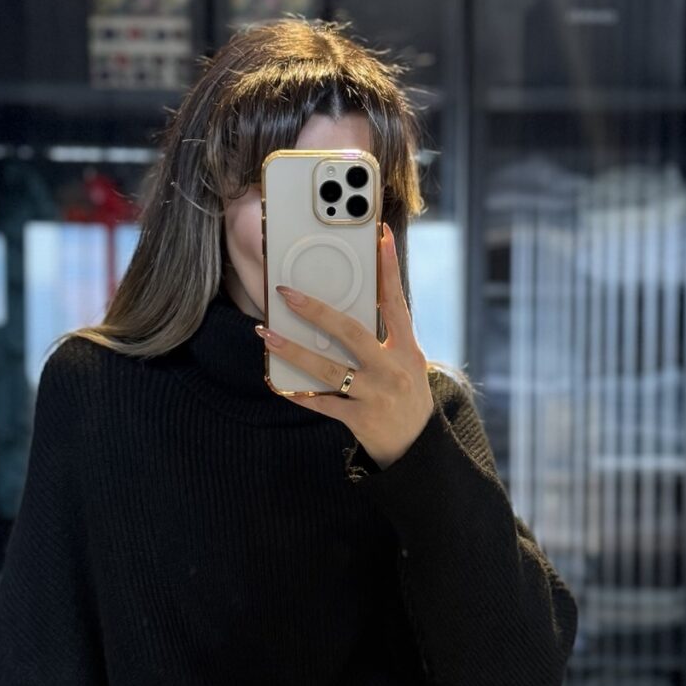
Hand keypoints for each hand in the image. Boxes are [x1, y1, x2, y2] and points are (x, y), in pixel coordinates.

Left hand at [257, 225, 433, 468]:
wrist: (418, 448)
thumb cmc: (408, 397)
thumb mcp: (407, 363)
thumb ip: (384, 337)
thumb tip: (345, 308)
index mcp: (407, 349)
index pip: (396, 301)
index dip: (388, 268)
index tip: (380, 236)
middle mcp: (393, 369)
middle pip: (351, 332)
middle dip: (316, 310)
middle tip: (287, 293)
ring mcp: (377, 395)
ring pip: (329, 368)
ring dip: (293, 351)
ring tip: (267, 334)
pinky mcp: (361, 420)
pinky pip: (323, 403)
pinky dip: (300, 393)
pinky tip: (279, 383)